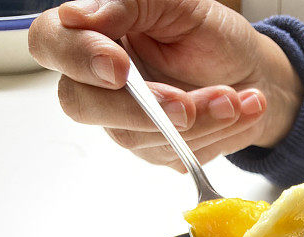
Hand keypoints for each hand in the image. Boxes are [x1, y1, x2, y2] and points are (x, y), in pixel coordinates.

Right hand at [29, 0, 302, 168]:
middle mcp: (98, 83)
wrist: (252, 74)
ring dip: (197, 119)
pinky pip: (176, 154)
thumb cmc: (211, 36)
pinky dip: (216, 132)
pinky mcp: (156, 152)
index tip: (119, 68)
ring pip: (140, 136)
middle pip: (82, 105)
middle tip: (186, 105)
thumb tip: (78, 15)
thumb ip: (129, 3)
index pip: (51, 43)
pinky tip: (241, 109)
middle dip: (141, 109)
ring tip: (234, 97)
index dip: (78, 57)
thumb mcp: (179, 4)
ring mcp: (125, 123)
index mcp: (94, 34)